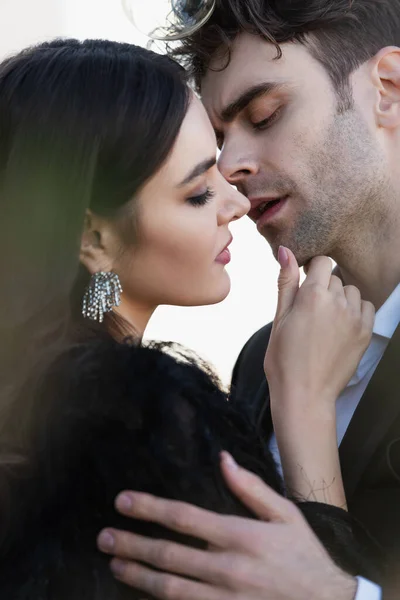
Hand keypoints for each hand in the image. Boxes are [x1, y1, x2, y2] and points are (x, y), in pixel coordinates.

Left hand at [97, 453, 356, 599]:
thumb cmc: (305, 554)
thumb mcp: (286, 513)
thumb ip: (251, 487)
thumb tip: (223, 459)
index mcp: (240, 536)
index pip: (184, 517)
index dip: (149, 508)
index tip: (123, 501)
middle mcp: (227, 568)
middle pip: (168, 555)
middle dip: (132, 543)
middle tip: (104, 536)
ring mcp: (224, 598)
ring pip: (170, 588)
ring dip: (138, 574)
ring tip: (115, 562)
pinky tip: (145, 592)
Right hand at [264, 247, 374, 505]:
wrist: (304, 395)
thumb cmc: (284, 359)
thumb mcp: (279, 318)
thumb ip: (286, 282)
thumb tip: (286, 251)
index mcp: (313, 295)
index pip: (321, 262)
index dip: (312, 271)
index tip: (304, 286)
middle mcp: (338, 302)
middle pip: (335, 278)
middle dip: (323, 288)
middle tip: (309, 312)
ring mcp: (355, 317)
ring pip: (351, 291)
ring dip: (340, 299)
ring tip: (325, 321)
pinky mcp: (365, 332)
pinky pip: (366, 307)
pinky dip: (355, 311)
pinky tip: (340, 326)